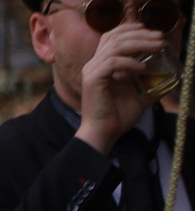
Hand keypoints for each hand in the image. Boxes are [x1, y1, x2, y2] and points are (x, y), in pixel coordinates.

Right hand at [77, 21, 168, 153]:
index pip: (111, 37)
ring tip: (156, 47)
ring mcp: (91, 71)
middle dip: (140, 34)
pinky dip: (130, 62)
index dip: (130, 29)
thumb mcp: (138, 93)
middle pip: (115, 37)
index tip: (149, 31)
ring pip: (115, 46)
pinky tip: (142, 68)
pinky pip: (113, 63)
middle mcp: (93, 65)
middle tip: (159, 38)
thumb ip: (148, 80)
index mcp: (100, 65)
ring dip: (139, 44)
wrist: (104, 133)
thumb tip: (168, 74)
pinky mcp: (93, 80)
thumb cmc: (117, 116)